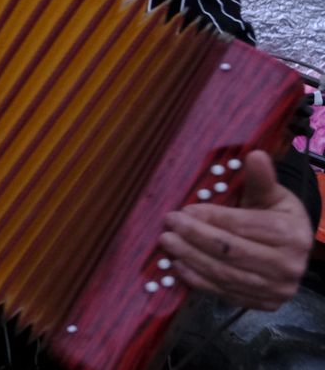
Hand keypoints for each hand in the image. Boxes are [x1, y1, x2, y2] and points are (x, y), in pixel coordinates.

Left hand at [159, 150, 314, 310]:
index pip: (242, 226)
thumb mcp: (272, 195)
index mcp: (291, 234)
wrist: (293, 248)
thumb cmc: (276, 214)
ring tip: (167, 244)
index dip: (211, 218)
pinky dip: (199, 281)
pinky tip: (179, 267)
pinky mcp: (264, 304)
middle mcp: (287, 266)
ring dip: (191, 260)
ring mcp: (277, 289)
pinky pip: (226, 293)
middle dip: (195, 238)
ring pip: (226, 275)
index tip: (184, 211)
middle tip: (168, 225)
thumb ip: (260, 179)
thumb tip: (255, 155)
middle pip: (231, 252)